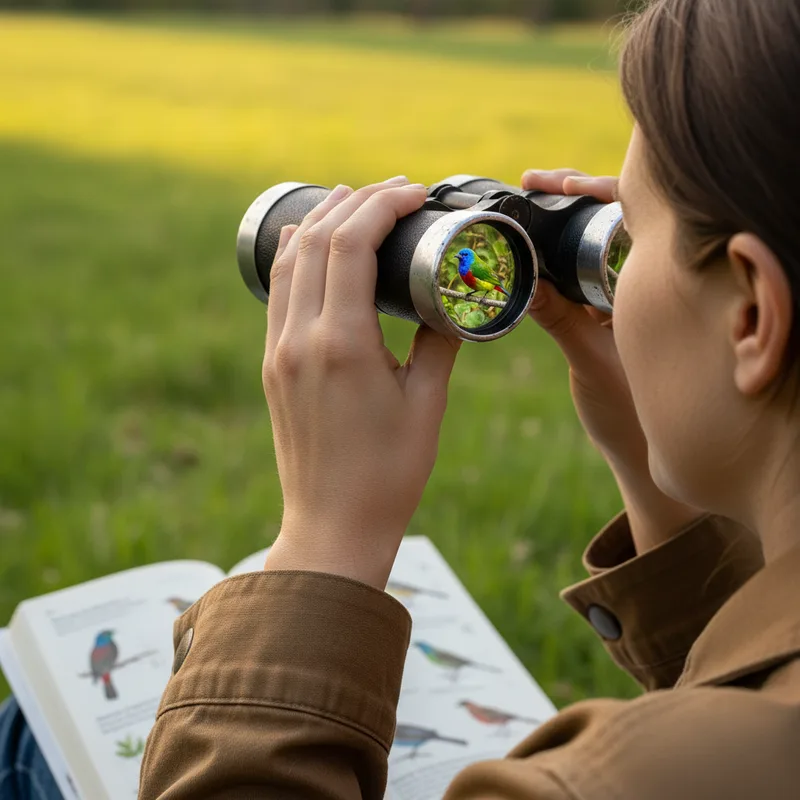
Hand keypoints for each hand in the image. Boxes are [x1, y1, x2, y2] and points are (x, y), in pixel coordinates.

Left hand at [261, 177, 461, 588]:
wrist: (333, 526)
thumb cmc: (387, 473)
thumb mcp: (426, 403)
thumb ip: (440, 344)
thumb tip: (452, 304)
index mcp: (342, 344)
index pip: (351, 244)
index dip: (382, 205)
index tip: (414, 195)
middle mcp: (299, 339)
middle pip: (316, 240)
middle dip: (353, 201)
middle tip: (392, 190)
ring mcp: (278, 352)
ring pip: (289, 261)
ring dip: (320, 221)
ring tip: (351, 198)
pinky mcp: (272, 366)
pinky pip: (277, 293)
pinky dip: (294, 255)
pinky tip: (306, 239)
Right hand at [522, 169, 702, 551]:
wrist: (637, 448)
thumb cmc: (627, 411)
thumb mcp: (588, 360)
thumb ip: (560, 320)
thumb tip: (525, 284)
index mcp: (653, 287)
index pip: (629, 219)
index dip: (596, 191)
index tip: (562, 184)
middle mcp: (639, 286)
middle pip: (608, 220)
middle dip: (571, 195)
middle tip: (533, 182)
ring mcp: (620, 297)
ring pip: (591, 244)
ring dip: (560, 222)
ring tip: (530, 196)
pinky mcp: (599, 314)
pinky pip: (577, 273)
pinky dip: (555, 256)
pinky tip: (532, 244)